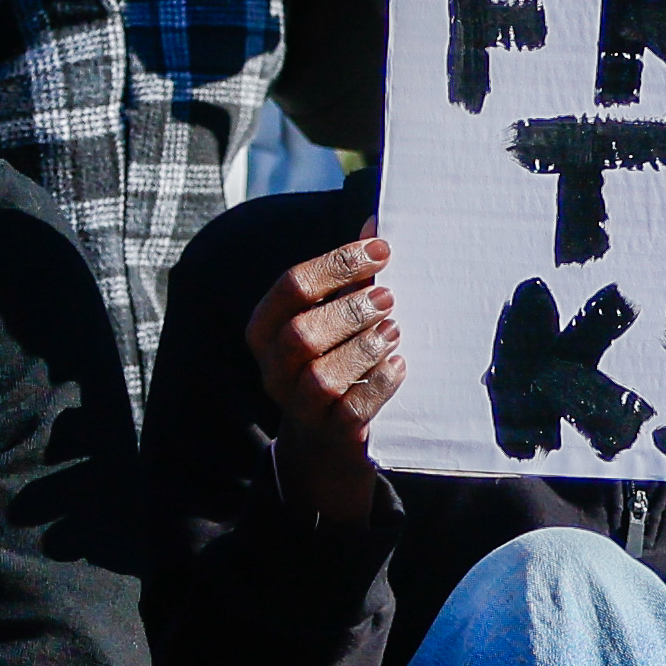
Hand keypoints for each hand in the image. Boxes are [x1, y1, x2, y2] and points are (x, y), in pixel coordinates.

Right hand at [244, 235, 400, 530]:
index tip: (383, 249)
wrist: (327, 440)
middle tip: (390, 297)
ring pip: (321, 377)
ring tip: (394, 331)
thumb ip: (351, 277)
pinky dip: (378, 386)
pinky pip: (348, 413)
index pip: (292, 286)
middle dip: (350, 310)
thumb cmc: (335, 360)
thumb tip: (376, 224)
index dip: (338, 263)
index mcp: (266, 327)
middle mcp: (273, 368)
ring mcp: (297, 406)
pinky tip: (399, 365)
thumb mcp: (336, 316)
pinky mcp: (328, 435)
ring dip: (363, 349)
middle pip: (301, 333)